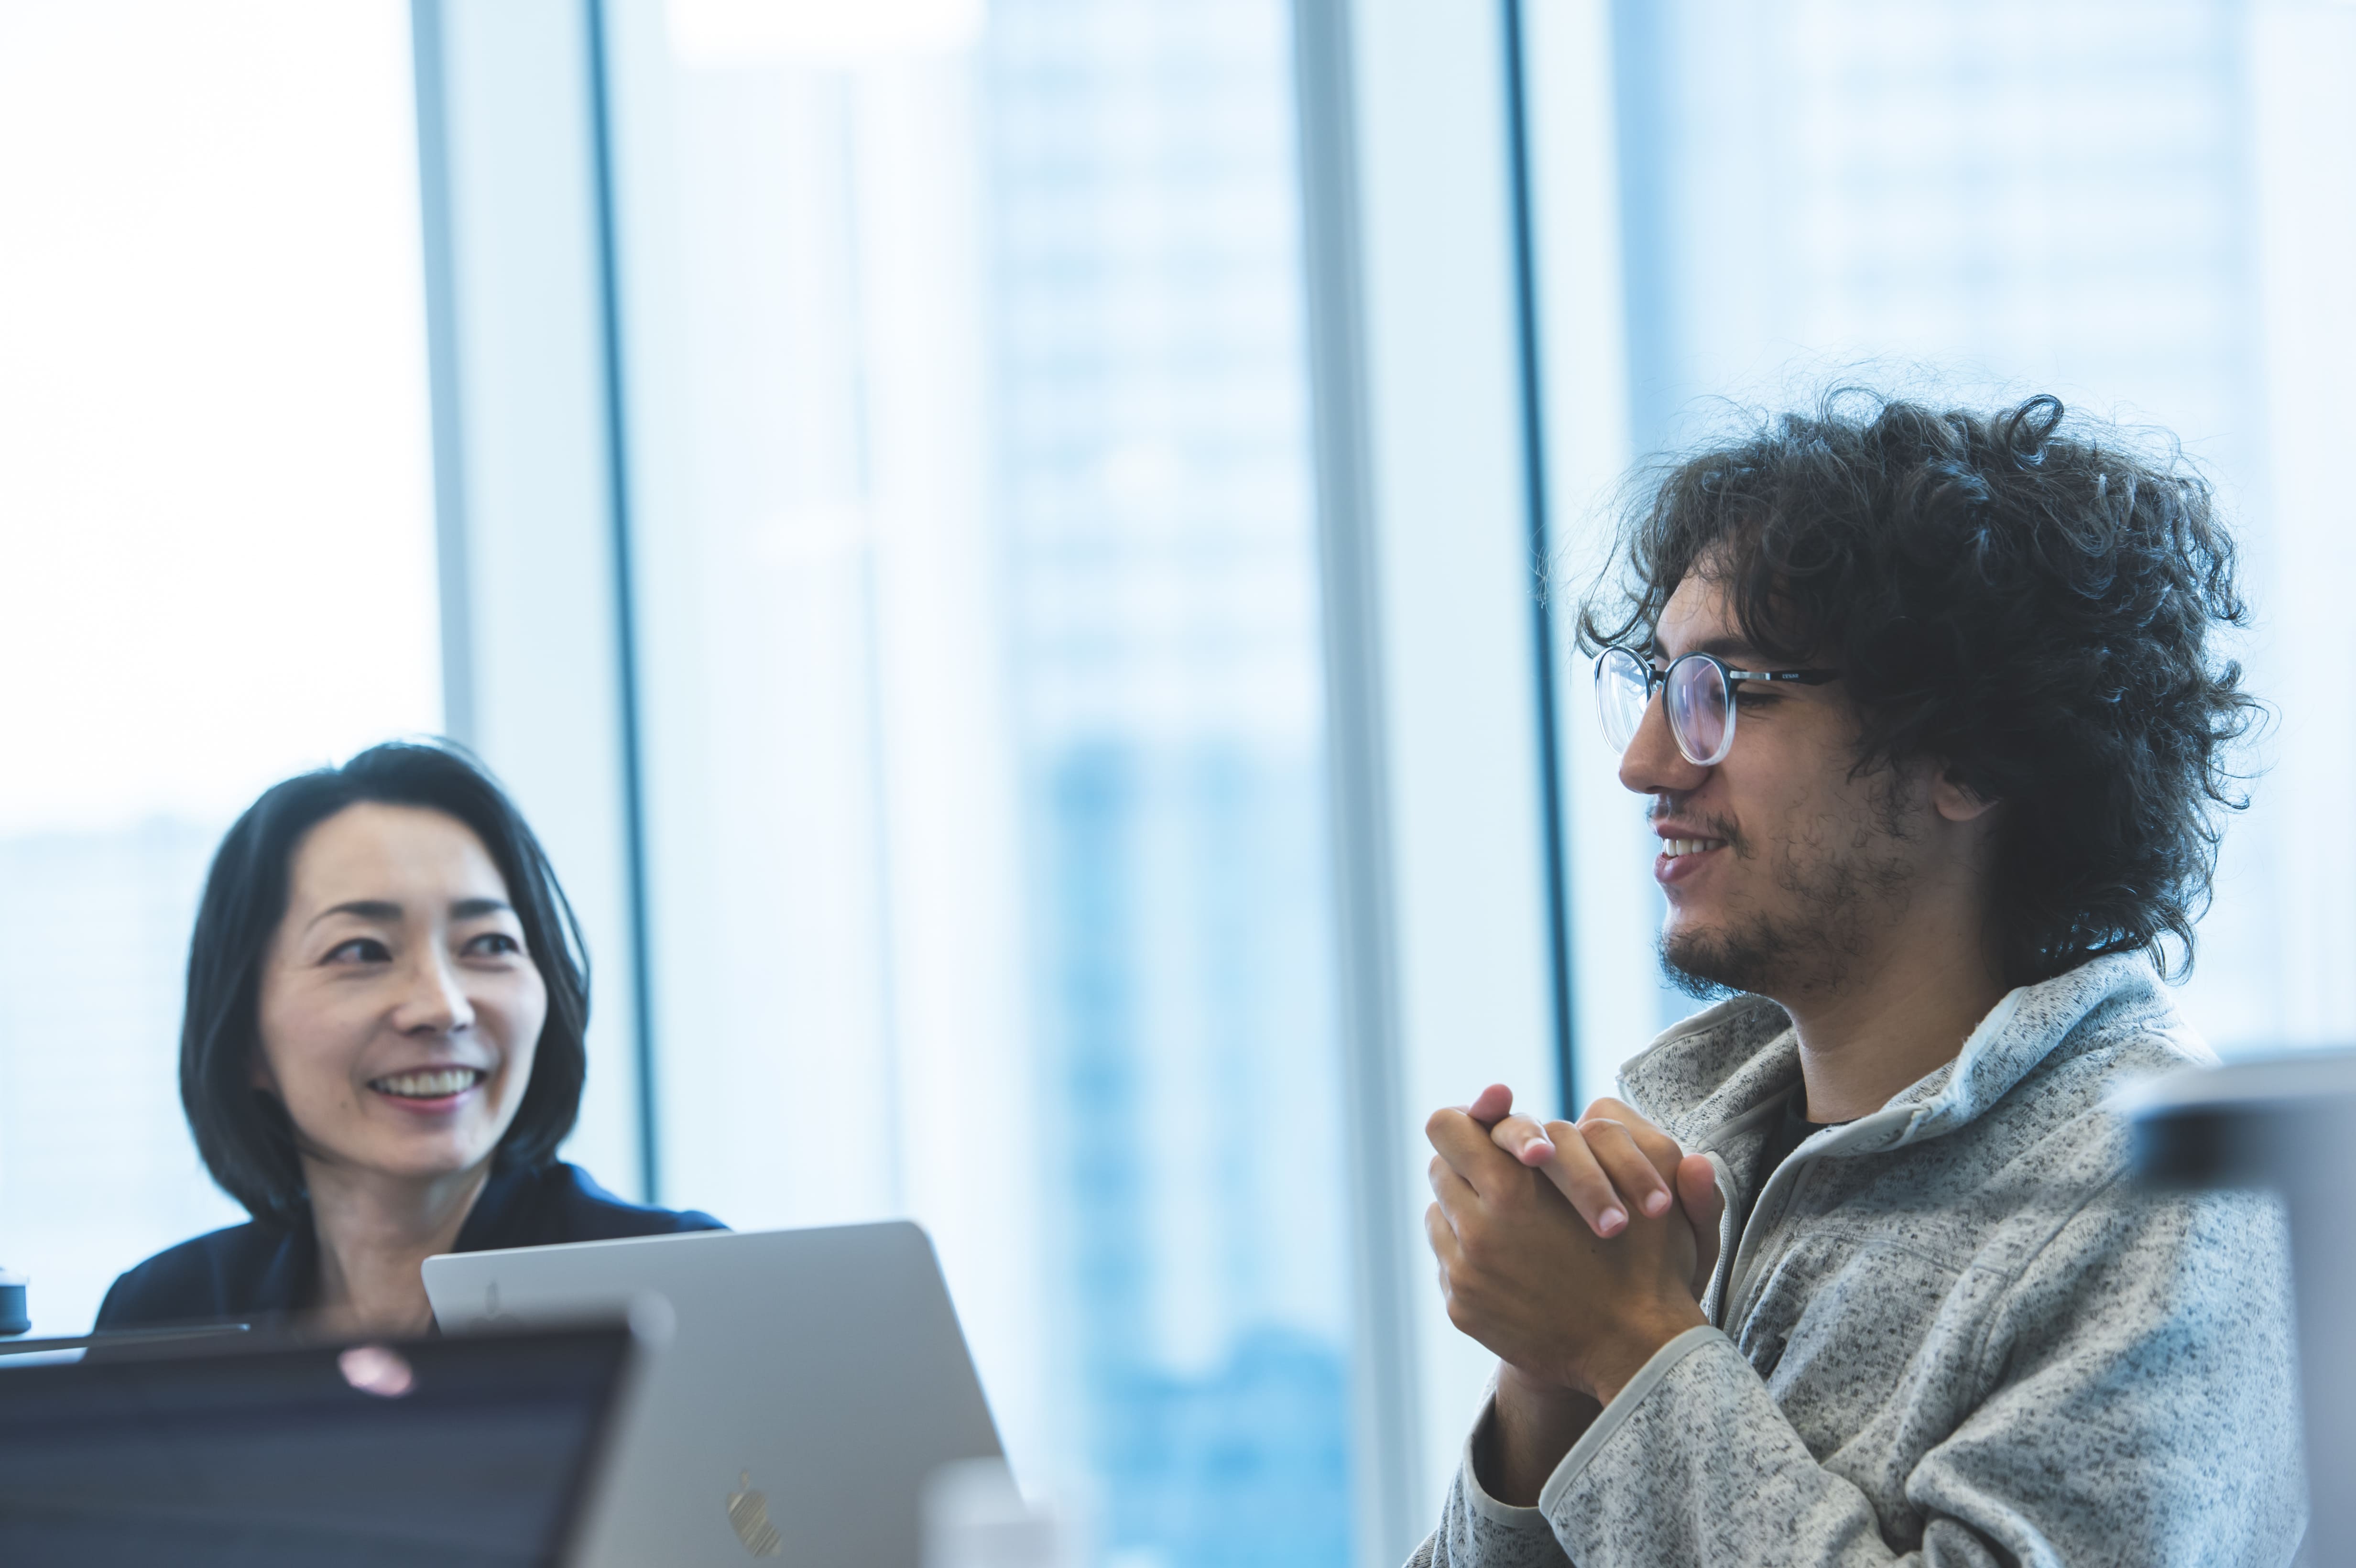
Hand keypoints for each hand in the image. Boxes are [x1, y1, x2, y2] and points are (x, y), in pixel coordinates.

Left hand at [1426, 1097, 1707, 1405]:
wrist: (1637, 1350)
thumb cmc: (1641, 1258)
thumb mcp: (1626, 1178)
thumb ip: (1565, 1129)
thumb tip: (1496, 1091)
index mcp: (1512, 1190)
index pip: (1447, 1127)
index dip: (1467, 1121)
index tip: (1487, 1128)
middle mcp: (1476, 1231)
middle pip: (1440, 1169)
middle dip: (1470, 1164)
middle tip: (1504, 1172)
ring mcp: (1464, 1274)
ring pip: (1439, 1215)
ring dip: (1466, 1209)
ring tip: (1509, 1217)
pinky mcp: (1461, 1308)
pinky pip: (1447, 1262)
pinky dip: (1470, 1254)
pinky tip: (1511, 1261)